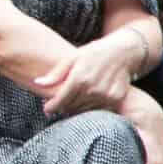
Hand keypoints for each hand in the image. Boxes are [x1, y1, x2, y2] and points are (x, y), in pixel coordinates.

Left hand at [33, 28, 150, 118]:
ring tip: (73, 101)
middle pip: (71, 107)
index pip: (60, 101)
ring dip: (77, 108)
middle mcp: (93, 89)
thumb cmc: (95, 52)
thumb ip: (55, 73)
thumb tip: (38, 83)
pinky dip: (91, 107)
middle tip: (59, 103)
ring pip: (84, 110)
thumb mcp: (72, 58)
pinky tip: (88, 99)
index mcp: (79, 78)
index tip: (47, 109)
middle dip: (63, 107)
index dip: (51, 107)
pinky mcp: (116, 99)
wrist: (124, 52)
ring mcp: (106, 96)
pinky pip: (99, 109)